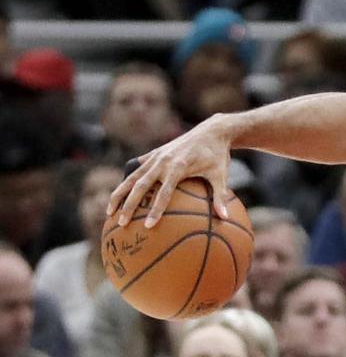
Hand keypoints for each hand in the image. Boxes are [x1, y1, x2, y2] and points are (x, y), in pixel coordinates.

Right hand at [107, 116, 232, 227]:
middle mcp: (163, 161)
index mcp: (179, 167)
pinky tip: (118, 196)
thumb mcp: (221, 176)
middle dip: (128, 205)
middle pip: (140, 186)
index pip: (164, 193)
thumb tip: (224, 218)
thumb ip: (220, 197)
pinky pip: (136, 169)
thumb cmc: (218, 155)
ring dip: (119, 194)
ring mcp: (156, 156)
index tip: (148, 225)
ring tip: (109, 212)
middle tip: (121, 224)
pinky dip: (126, 181)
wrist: (212, 131)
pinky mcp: (153, 153)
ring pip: (131, 177)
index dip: (155, 210)